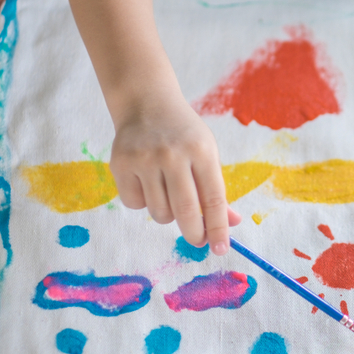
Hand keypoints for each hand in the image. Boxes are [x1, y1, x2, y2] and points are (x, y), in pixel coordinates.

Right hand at [109, 92, 240, 253]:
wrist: (146, 104)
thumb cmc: (185, 136)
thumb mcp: (207, 154)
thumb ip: (217, 190)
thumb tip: (232, 224)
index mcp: (201, 151)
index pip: (213, 199)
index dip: (218, 228)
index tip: (221, 249)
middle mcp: (173, 154)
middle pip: (185, 212)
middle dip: (194, 234)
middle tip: (198, 240)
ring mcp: (144, 159)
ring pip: (159, 213)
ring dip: (167, 215)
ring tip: (169, 193)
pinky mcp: (121, 163)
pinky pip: (135, 204)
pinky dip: (143, 202)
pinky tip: (146, 182)